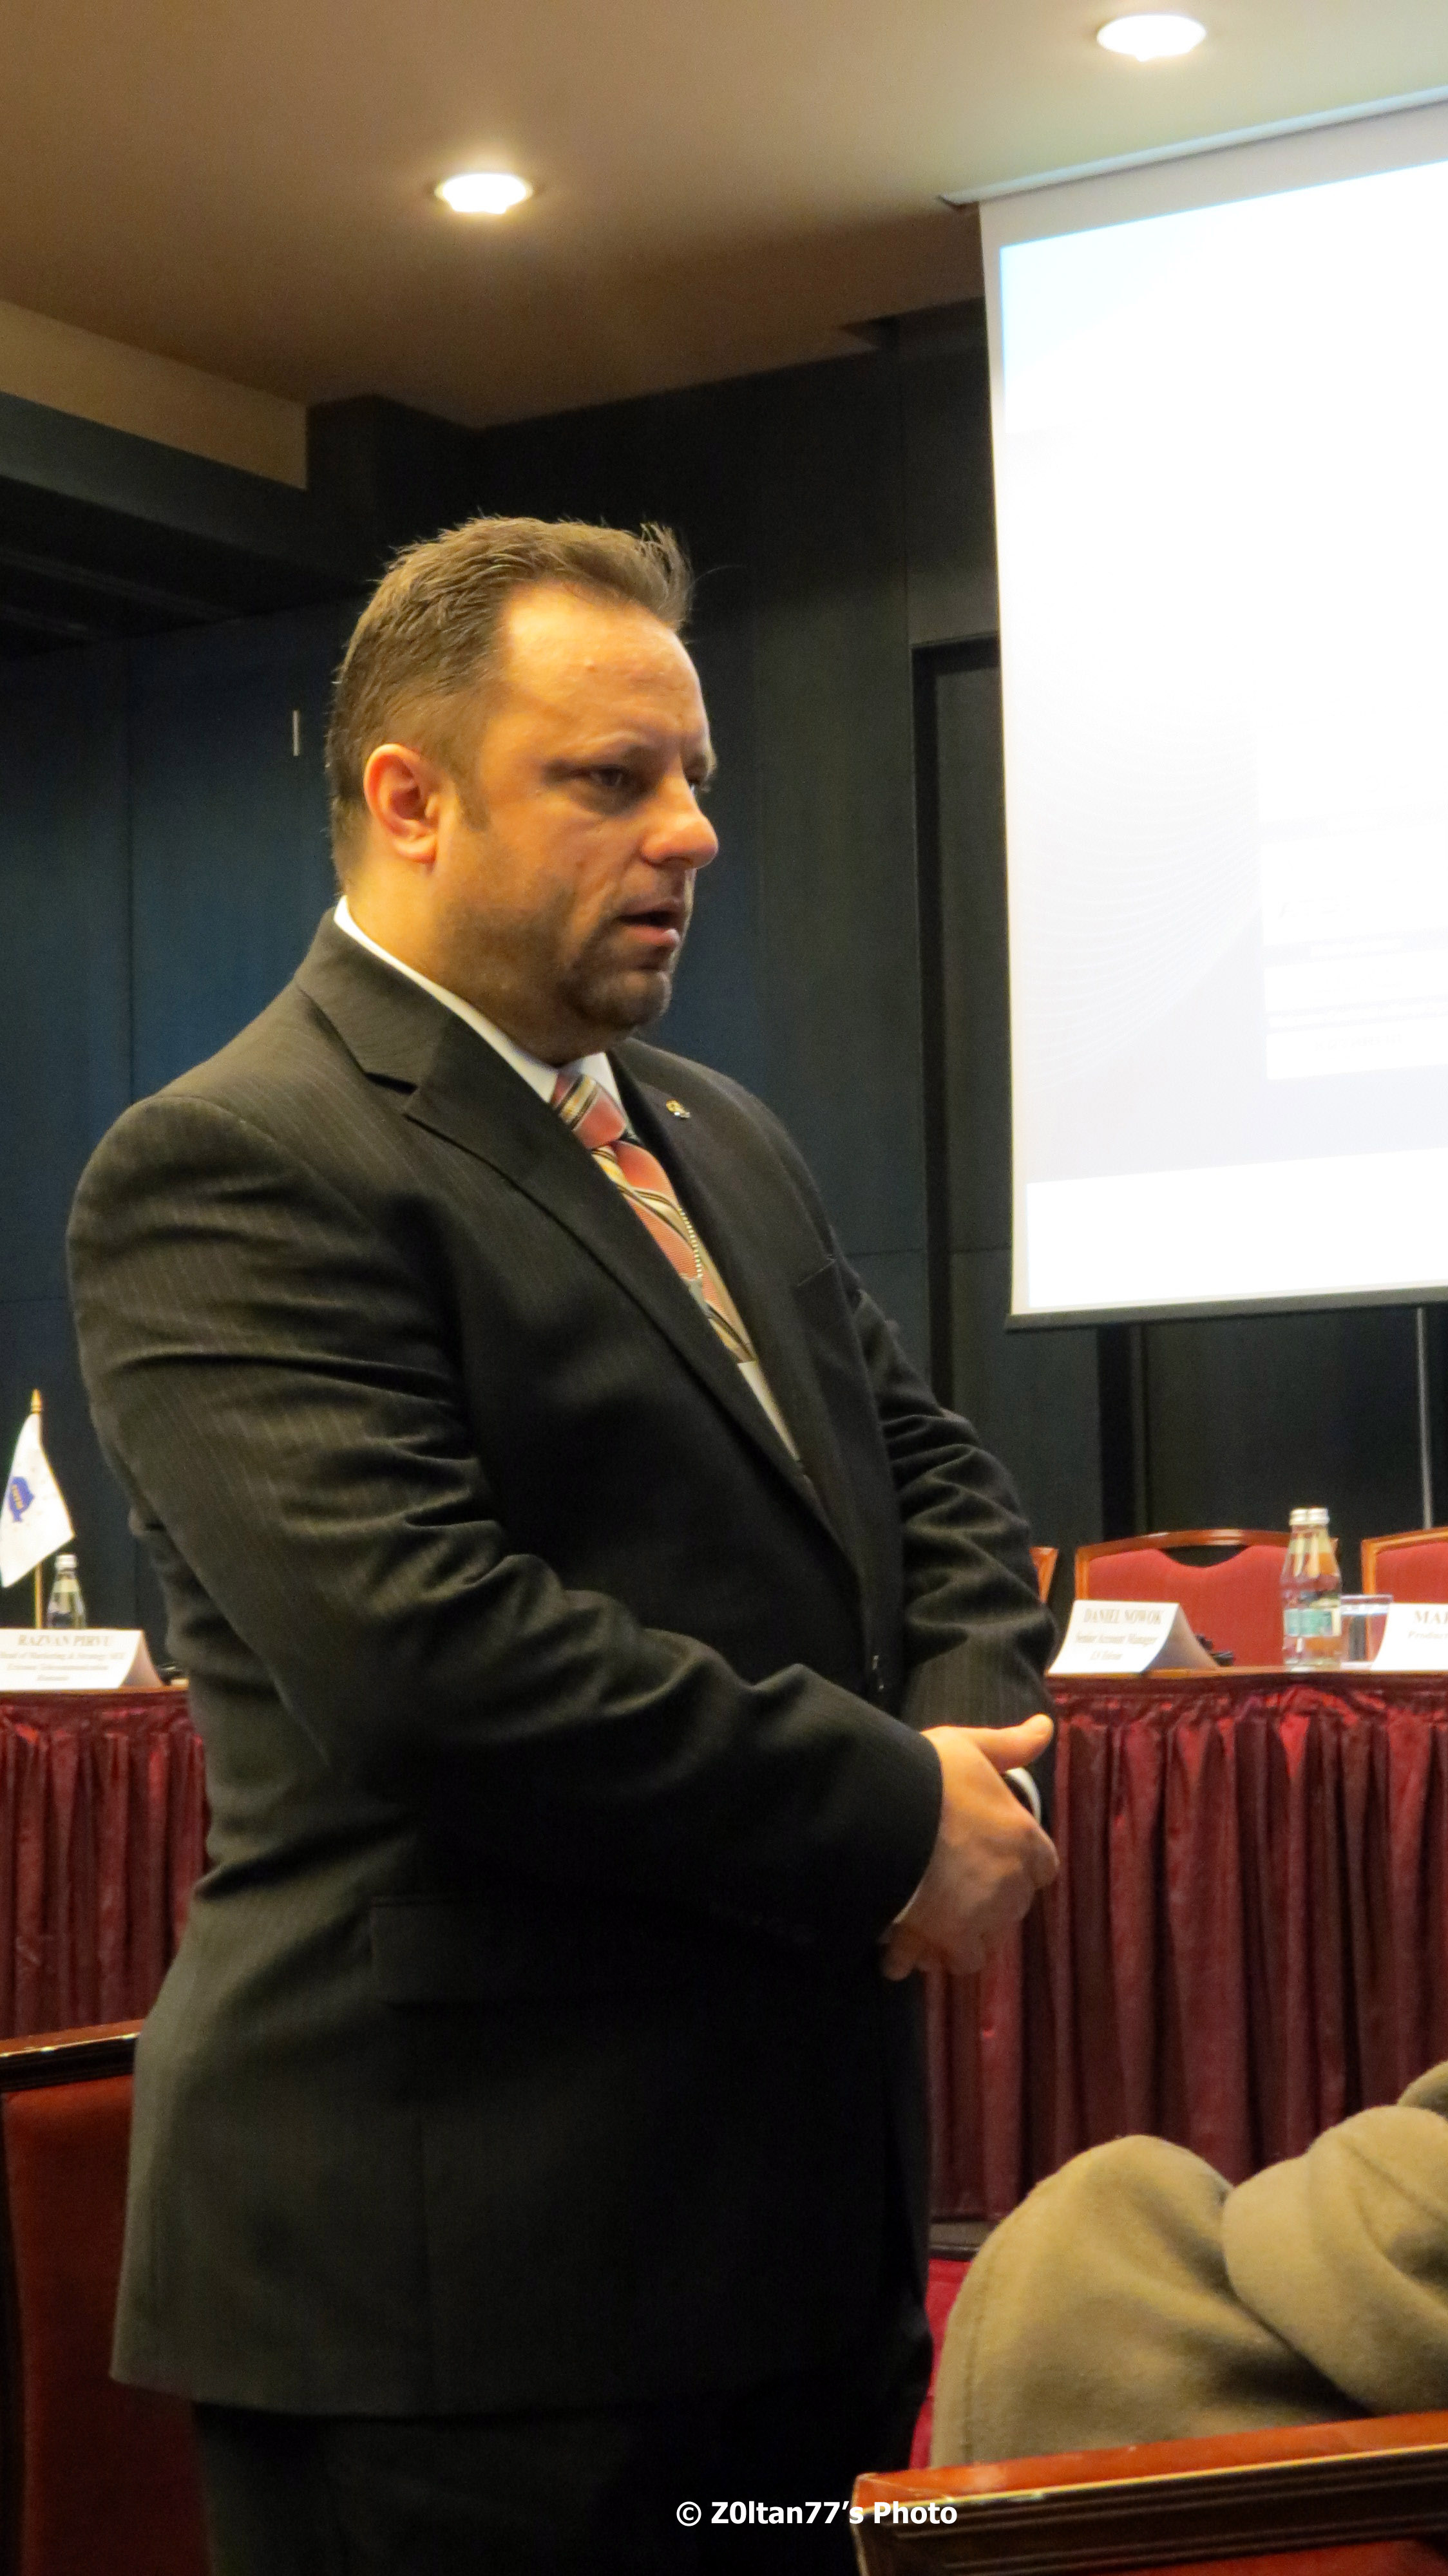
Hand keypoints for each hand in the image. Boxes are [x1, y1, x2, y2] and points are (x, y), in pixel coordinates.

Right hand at [881, 1715, 1056, 1980]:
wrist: (885, 1811)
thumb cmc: (929, 1774)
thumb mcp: (970, 1746)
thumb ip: (1010, 1745)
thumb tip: (1047, 1726)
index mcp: (1024, 1840)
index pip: (1042, 1867)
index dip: (1018, 1865)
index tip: (988, 1857)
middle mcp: (1013, 1884)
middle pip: (1011, 1906)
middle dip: (984, 1900)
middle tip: (946, 1884)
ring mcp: (984, 1916)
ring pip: (985, 1939)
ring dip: (958, 1934)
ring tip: (922, 1919)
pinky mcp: (950, 1939)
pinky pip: (954, 1961)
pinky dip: (930, 1956)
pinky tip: (905, 1949)